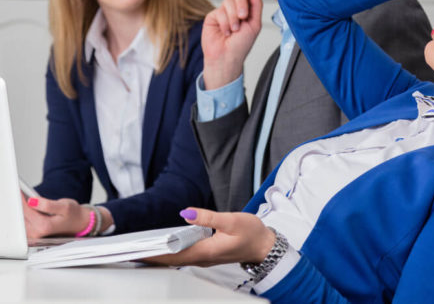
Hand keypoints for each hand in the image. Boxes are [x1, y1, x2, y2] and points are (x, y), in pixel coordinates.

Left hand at [22, 197, 112, 238]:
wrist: (80, 224)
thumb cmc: (74, 214)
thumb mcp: (65, 206)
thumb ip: (48, 205)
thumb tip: (32, 201)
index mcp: (44, 226)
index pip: (26, 210)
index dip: (22, 199)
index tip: (20, 190)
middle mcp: (37, 232)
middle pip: (21, 215)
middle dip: (21, 204)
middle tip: (23, 194)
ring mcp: (34, 234)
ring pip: (21, 219)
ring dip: (22, 209)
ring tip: (27, 200)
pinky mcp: (34, 233)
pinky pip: (24, 222)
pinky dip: (25, 214)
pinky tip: (30, 208)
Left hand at [143, 208, 274, 266]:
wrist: (265, 246)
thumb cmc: (251, 233)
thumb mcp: (231, 220)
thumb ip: (208, 217)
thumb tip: (185, 213)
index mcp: (205, 252)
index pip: (172, 255)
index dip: (152, 253)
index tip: (134, 251)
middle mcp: (201, 258)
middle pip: (169, 260)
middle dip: (149, 255)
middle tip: (128, 250)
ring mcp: (203, 258)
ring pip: (175, 259)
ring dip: (158, 255)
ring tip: (140, 248)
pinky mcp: (206, 254)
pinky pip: (182, 255)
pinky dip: (169, 252)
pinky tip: (163, 246)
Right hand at [201, 0, 263, 88]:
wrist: (227, 57)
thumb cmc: (241, 45)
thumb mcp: (254, 25)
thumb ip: (256, 6)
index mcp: (246, 10)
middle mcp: (235, 9)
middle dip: (242, 3)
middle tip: (243, 16)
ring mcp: (223, 12)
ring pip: (228, 1)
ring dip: (233, 17)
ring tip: (234, 30)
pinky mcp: (212, 16)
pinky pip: (219, 11)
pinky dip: (225, 23)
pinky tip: (225, 33)